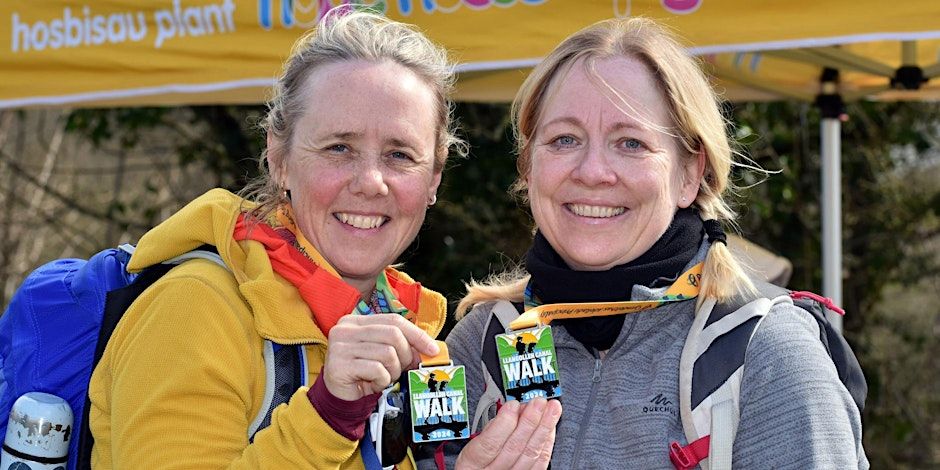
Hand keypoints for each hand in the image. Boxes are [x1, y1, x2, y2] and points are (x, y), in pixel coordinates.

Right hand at [322, 314, 438, 400]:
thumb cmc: (364, 373)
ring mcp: (340, 346)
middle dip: (406, 354)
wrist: (339, 397)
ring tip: (385, 377)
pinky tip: (375, 383)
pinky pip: (376, 370)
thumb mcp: (384, 355)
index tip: (432, 349)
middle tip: (404, 368)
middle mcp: (346, 329)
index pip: (394, 320)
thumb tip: (431, 349)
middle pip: (392, 334)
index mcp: (357, 321)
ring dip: (393, 370)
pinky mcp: (339, 365)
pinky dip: (382, 380)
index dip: (416, 334)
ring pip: (387, 353)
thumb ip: (402, 346)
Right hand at [455, 398, 561, 469]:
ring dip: (544, 428)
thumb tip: (511, 409)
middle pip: (514, 448)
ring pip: (530, 454)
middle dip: (529, 421)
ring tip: (552, 409)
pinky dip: (546, 443)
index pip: (488, 445)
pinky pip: (540, 464)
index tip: (513, 405)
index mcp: (471, 463)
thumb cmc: (476, 462)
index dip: (503, 423)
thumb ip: (488, 428)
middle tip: (538, 402)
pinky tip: (550, 428)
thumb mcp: (471, 443)